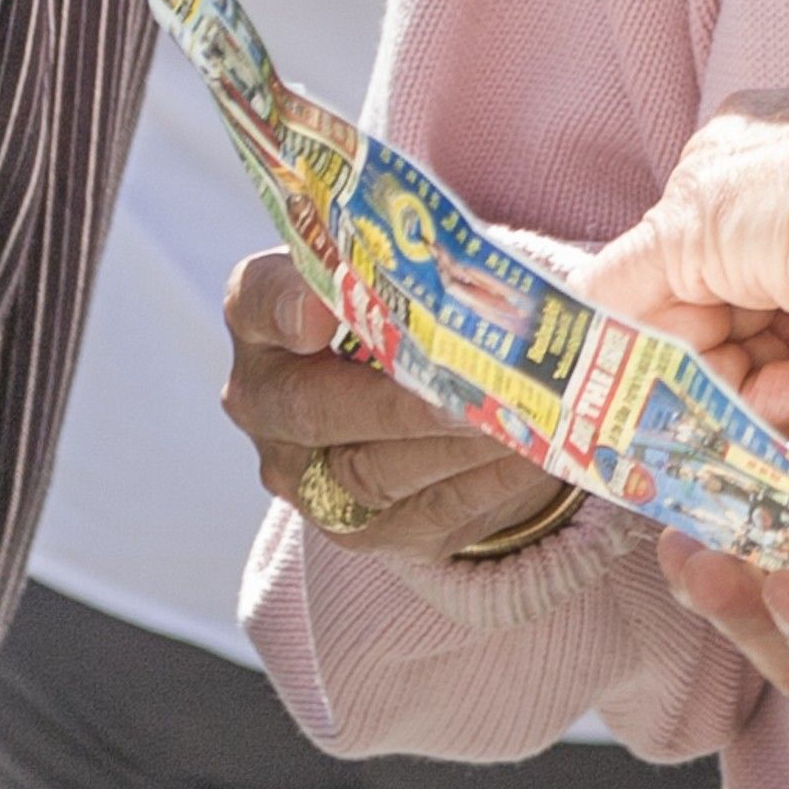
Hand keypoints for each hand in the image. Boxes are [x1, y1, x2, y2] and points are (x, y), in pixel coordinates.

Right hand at [222, 249, 563, 561]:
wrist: (411, 395)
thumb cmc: (409, 305)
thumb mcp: (406, 268)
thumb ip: (427, 260)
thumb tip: (509, 268)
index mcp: (263, 315)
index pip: (257, 300)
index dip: (285, 306)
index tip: (320, 312)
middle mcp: (267, 400)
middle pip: (313, 408)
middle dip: (398, 402)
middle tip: (466, 391)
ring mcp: (304, 476)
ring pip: (371, 473)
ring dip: (453, 446)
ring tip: (517, 418)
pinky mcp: (360, 528)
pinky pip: (423, 511)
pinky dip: (485, 479)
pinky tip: (531, 450)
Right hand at [585, 90, 788, 375]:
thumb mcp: (699, 219)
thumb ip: (625, 276)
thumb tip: (576, 320)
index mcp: (721, 172)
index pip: (653, 279)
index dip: (657, 342)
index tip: (647, 400)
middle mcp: (767, 218)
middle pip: (705, 333)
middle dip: (726, 376)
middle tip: (756, 397)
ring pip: (756, 367)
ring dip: (780, 391)